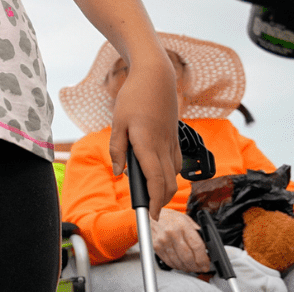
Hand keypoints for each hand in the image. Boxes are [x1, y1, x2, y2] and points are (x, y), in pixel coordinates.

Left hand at [108, 52, 181, 220]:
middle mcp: (164, 145)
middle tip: (148, 210)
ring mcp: (172, 142)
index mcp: (147, 143)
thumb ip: (117, 149)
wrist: (156, 77)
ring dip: (165, 189)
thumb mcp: (118, 122)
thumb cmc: (134, 97)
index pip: (155, 180)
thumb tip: (118, 172)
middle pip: (168, 183)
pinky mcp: (176, 138)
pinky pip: (175, 162)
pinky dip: (169, 174)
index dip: (154, 201)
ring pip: (174, 174)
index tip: (150, 216)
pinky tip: (158, 173)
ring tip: (150, 195)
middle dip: (160, 201)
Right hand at [149, 208, 210, 272]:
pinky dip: (177, 266)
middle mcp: (172, 233)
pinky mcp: (156, 247)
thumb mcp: (186, 219)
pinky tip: (181, 264)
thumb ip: (197, 232)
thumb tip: (207, 247)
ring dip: (187, 268)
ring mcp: (163, 241)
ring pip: (179, 262)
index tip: (206, 264)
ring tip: (192, 267)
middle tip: (201, 268)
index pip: (197, 246)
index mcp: (182, 225)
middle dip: (197, 266)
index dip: (203, 259)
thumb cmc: (170, 217)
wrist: (152, 215)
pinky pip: (169, 262)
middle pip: (188, 257)